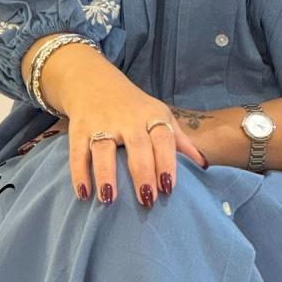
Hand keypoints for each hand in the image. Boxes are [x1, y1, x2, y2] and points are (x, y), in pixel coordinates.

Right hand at [39, 45, 208, 206]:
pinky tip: (84, 193)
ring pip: (103, 149)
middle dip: (142, 172)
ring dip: (106, 174)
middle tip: (146, 200)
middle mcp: (127, 119)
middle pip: (137, 146)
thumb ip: (180, 140)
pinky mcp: (79, 128)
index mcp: (152, 116)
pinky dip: (79, 173)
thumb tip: (204, 165)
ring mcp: (102, 123)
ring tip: (109, 199)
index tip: (169, 188)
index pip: (163, 138)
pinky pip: (78, 152)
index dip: (167, 162)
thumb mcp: (160, 115)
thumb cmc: (134, 107)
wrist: (94, 81)